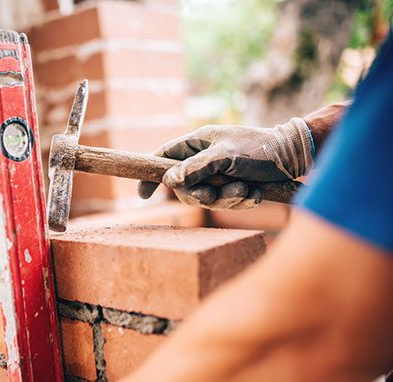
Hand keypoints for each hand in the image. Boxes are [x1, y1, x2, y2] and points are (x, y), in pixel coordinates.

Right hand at [138, 118, 313, 209]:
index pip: (163, 158)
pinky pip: (226, 204)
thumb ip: (196, 168)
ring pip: (207, 198)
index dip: (151, 176)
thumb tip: (169, 182)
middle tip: (217, 195)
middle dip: (203, 195)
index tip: (142, 195)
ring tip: (247, 192)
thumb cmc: (258, 148)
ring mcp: (217, 175)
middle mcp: (203, 160)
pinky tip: (256, 193)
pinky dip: (241, 202)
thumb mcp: (226, 156)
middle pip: (185, 187)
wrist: (294, 156)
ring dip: (228, 200)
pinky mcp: (232, 187)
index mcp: (196, 144)